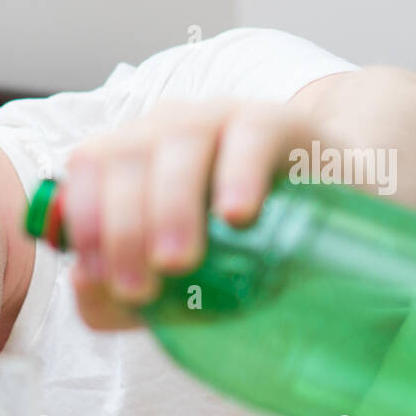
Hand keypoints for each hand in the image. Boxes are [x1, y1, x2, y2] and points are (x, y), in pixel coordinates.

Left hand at [62, 99, 319, 328]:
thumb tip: (82, 283)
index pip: (88, 166)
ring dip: (170, 206)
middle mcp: (167, 128)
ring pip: (178, 144)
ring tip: (178, 262)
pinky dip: (237, 175)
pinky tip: (236, 217)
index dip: (85, 219)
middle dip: (122, 228)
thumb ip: (116, 296)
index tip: (97, 277)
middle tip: (140, 288)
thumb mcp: (170, 287)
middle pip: (124, 158)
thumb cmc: (236, 256)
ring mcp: (222, 118)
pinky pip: (250, 135)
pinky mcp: (279, 122)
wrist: (333, 226)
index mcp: (132, 157)